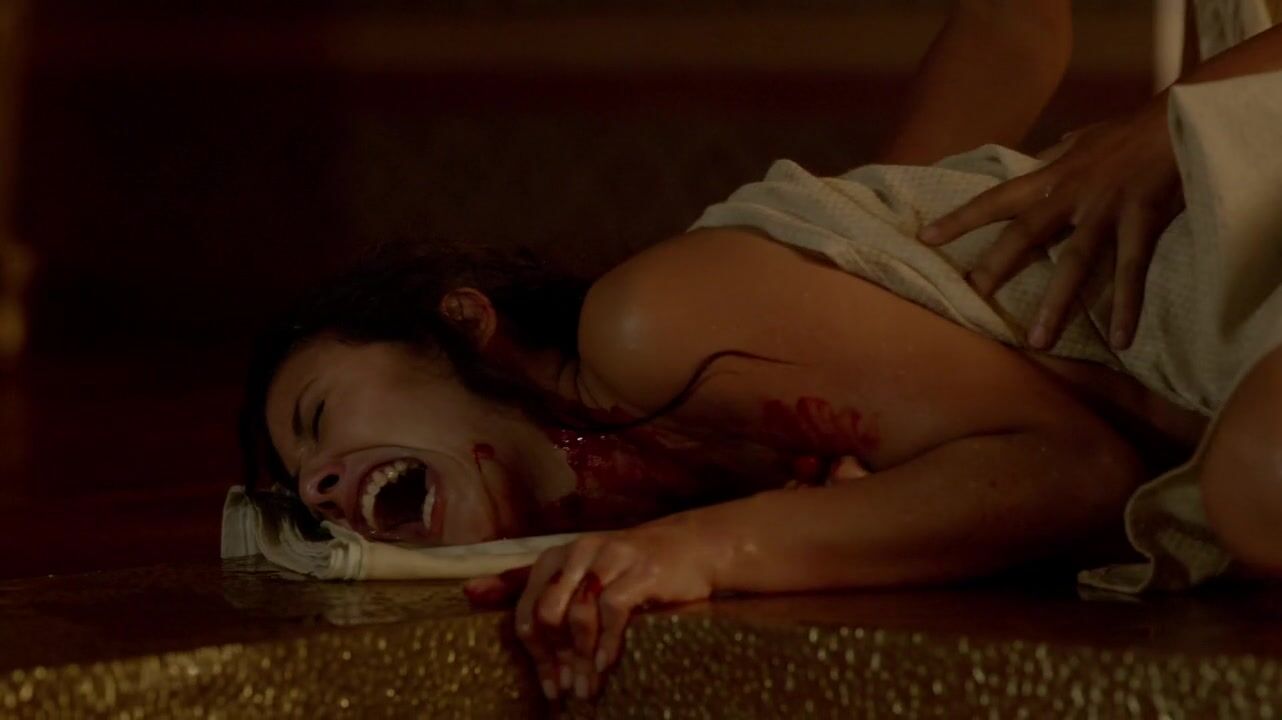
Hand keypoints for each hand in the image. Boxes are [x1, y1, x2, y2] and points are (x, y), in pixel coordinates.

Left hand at [462, 521, 717, 700]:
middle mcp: (576, 552)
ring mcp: (609, 558)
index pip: (528, 612)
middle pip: (547, 616)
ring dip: (582, 660)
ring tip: (589, 688)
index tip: (549, 687)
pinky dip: (608, 643)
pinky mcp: (639, 570)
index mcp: (554, 556)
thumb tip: (469, 593)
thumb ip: (524, 583)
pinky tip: (608, 664)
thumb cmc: (624, 568)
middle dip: (557, 660)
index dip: (536, 655)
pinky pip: (612, 610)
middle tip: (570, 690)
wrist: (687, 549)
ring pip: (578, 616)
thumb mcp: (573, 573)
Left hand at [918, 102, 1183, 349]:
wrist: (1184, 115)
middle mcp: (1072, 193)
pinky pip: (1133, 268)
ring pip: (1076, 262)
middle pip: (1025, 234)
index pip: (996, 198)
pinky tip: (1120, 340)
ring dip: (1057, 303)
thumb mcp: (1082, 140)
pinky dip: (1127, 305)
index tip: (926, 238)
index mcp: (1053, 175)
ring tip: (1039, 341)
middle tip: (971, 299)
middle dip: (997, 267)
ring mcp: (1108, 207)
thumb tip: (1030, 160)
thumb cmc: (1130, 131)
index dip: (961, 218)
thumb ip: (1053, 156)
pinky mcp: (1145, 218)